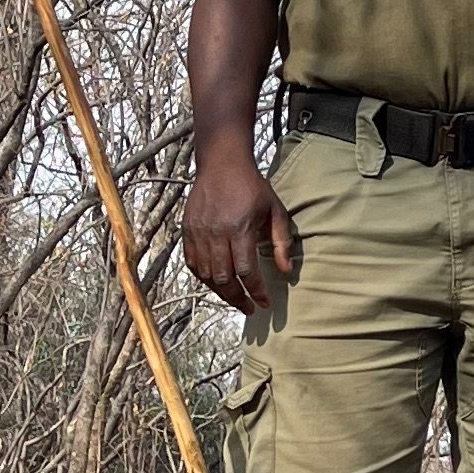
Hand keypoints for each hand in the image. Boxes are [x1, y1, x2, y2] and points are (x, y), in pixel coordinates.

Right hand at [182, 145, 297, 312]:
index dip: (256, 291)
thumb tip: (286, 272)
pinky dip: (204, 278)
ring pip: (206, 274)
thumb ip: (281, 242)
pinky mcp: (187, 231)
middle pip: (224, 278)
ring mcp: (198, 233)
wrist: (222, 164)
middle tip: (249, 308)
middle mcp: (216, 233)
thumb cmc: (253, 187)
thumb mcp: (275, 211)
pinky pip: (192, 263)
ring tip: (235, 299)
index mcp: (240, 229)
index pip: (246, 271)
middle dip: (238, 298)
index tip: (264, 304)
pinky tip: (216, 284)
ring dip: (221, 291)